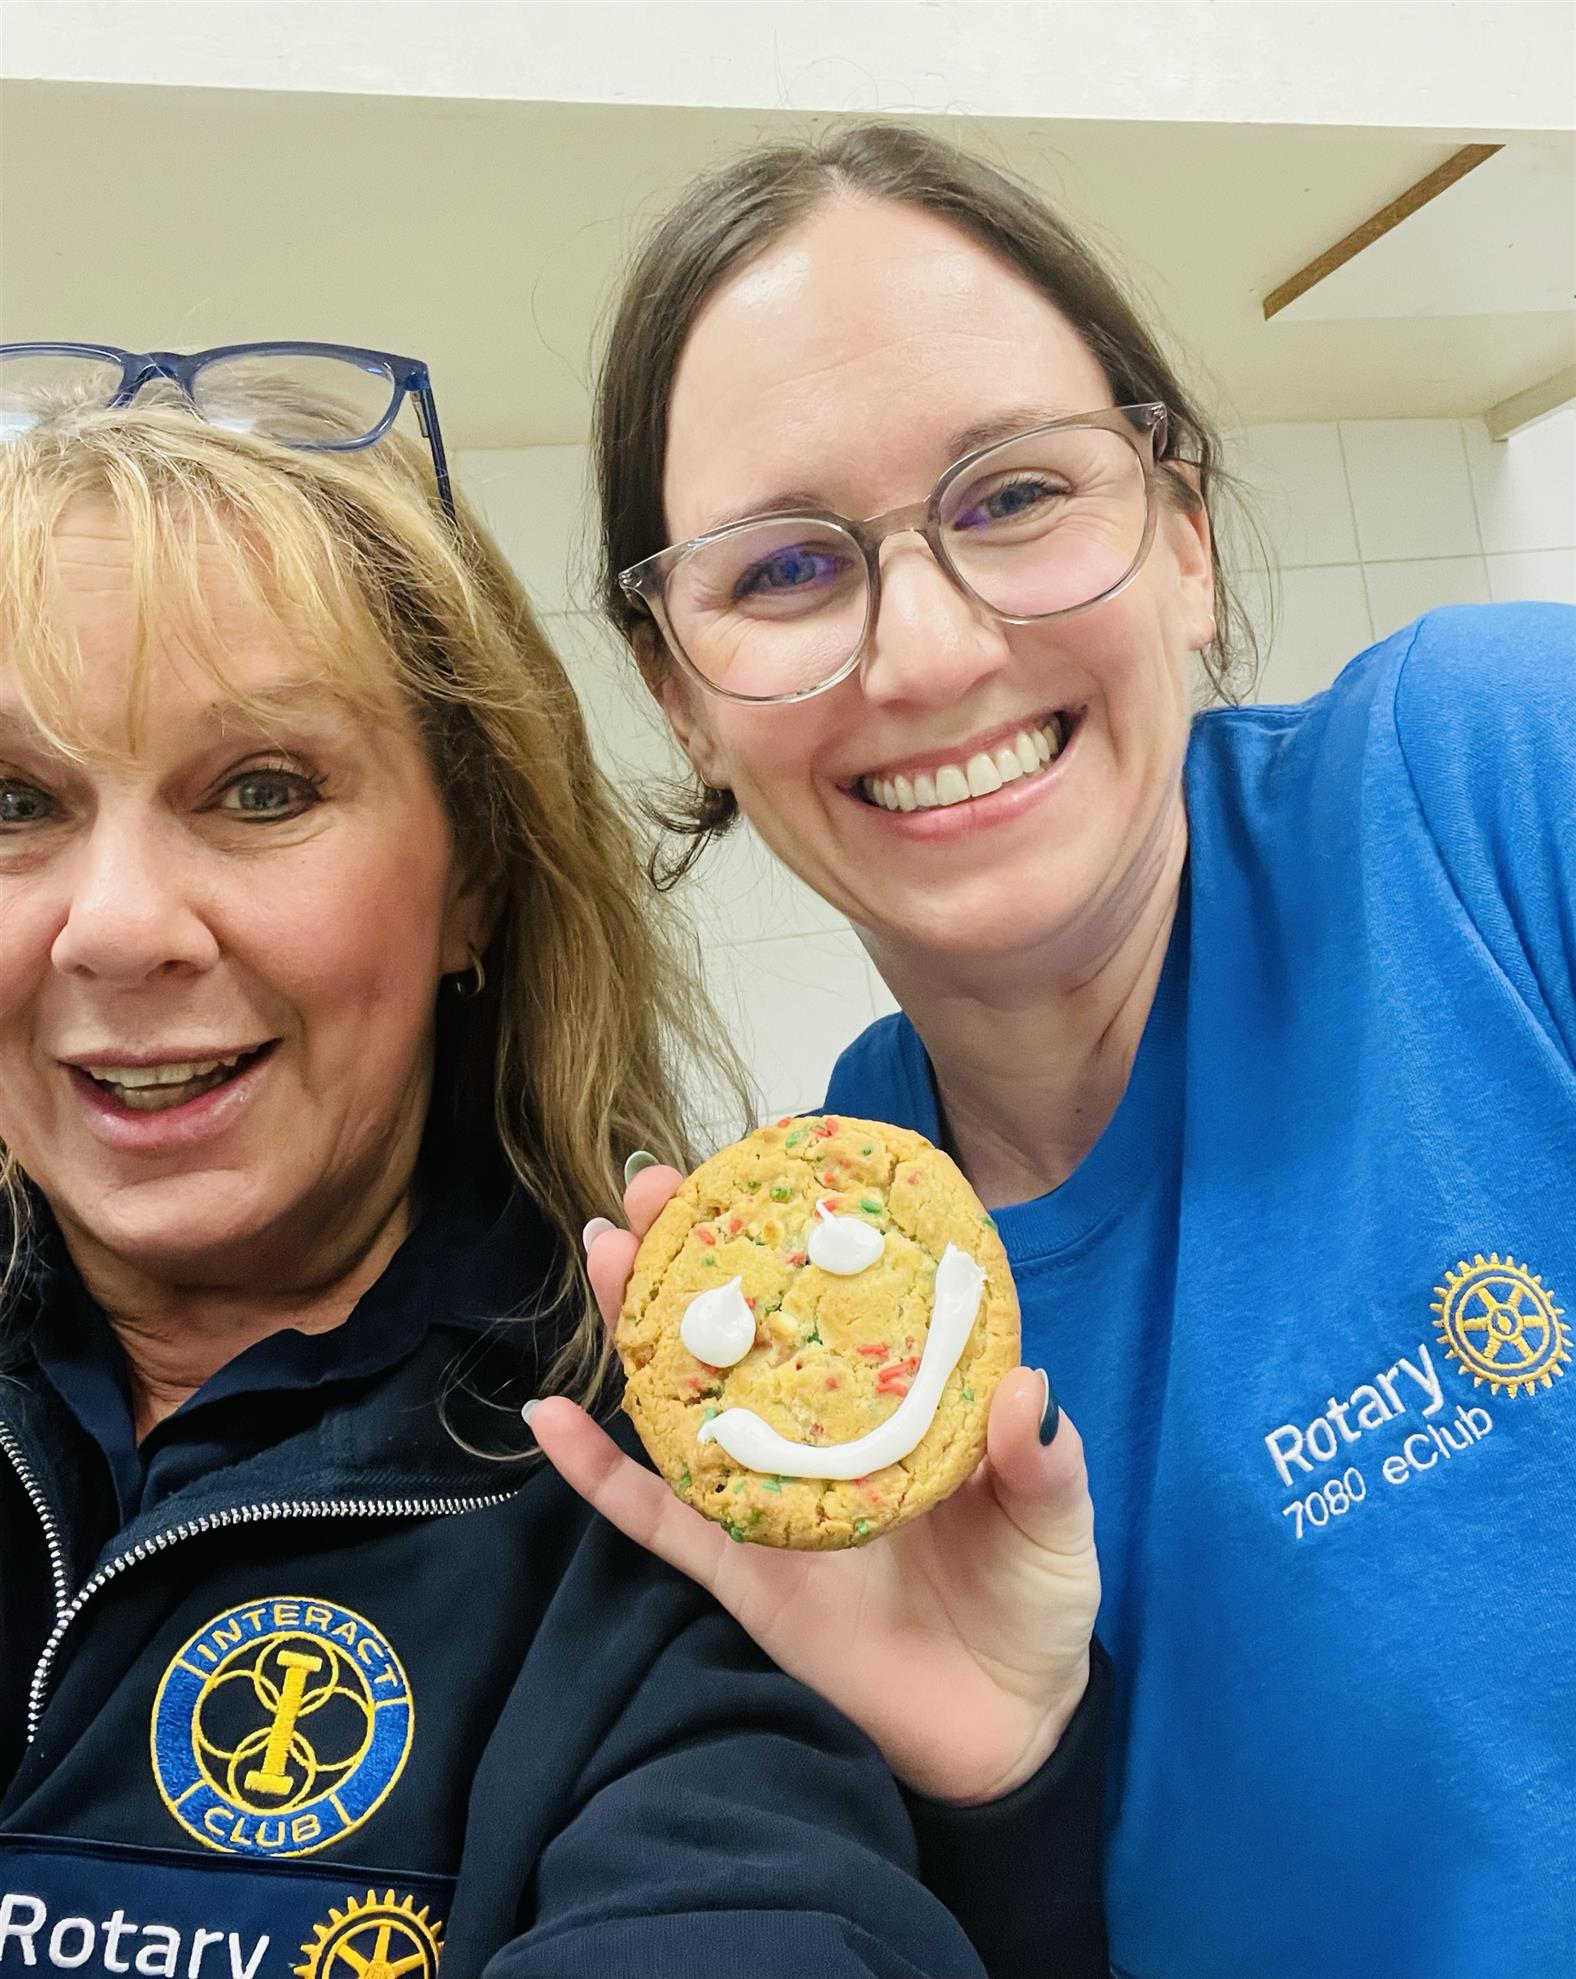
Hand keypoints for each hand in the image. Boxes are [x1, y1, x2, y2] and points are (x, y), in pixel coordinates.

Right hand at [529, 1165, 1100, 1804]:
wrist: (1001, 1732)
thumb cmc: (1036, 1605)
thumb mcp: (1059, 1523)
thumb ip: (1043, 1465)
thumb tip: (1026, 1391)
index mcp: (899, 1401)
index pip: (841, 1300)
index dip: (799, 1235)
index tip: (761, 1167)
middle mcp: (825, 1432)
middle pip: (748, 1330)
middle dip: (696, 1255)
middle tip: (650, 1187)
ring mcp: (771, 1496)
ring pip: (689, 1400)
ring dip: (638, 1328)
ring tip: (601, 1254)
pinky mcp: (738, 1572)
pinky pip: (656, 1518)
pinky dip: (598, 1475)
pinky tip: (550, 1419)